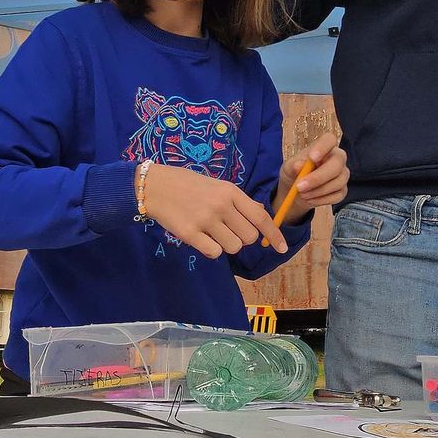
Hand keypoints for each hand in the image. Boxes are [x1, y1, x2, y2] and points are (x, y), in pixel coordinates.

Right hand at [142, 163, 287, 256]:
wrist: (155, 186)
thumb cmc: (188, 185)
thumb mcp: (217, 186)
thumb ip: (238, 202)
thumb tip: (261, 216)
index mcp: (230, 191)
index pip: (260, 217)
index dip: (274, 234)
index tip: (282, 248)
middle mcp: (221, 205)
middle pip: (249, 237)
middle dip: (242, 239)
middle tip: (228, 231)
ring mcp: (206, 220)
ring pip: (233, 247)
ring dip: (226, 245)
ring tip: (211, 232)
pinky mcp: (190, 234)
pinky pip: (214, 253)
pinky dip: (211, 250)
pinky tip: (202, 239)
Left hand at [276, 133, 349, 223]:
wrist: (298, 191)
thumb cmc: (295, 173)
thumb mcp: (288, 168)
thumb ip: (293, 166)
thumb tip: (299, 165)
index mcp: (324, 147)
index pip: (330, 140)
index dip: (323, 147)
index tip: (312, 158)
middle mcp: (337, 159)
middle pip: (337, 164)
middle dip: (318, 177)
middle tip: (300, 187)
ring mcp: (342, 175)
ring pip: (338, 182)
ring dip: (317, 191)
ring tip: (302, 194)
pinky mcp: (342, 190)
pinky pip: (337, 196)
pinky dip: (321, 200)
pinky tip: (310, 199)